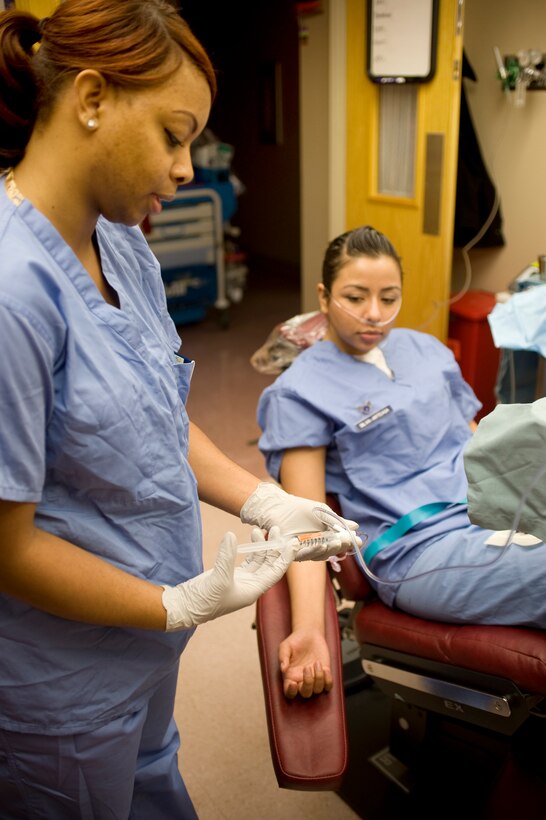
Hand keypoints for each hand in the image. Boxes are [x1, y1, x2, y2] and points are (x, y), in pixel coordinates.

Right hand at [162, 528, 296, 630]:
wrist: (186, 607)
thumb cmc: (205, 599)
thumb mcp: (218, 577)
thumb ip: (227, 555)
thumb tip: (230, 535)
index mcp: (254, 590)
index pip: (276, 571)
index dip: (285, 556)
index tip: (292, 542)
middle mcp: (252, 586)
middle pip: (269, 564)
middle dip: (274, 547)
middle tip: (276, 528)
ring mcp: (242, 580)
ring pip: (259, 561)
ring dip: (262, 546)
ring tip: (261, 529)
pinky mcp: (231, 576)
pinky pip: (248, 560)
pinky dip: (251, 549)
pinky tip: (251, 537)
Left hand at [240, 482, 358, 559]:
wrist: (279, 507)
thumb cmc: (300, 509)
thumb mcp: (322, 513)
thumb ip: (337, 521)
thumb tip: (355, 526)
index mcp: (323, 538)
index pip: (338, 544)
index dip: (347, 544)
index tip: (358, 541)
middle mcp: (315, 546)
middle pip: (330, 552)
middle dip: (339, 547)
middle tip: (346, 541)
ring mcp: (304, 550)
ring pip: (319, 555)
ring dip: (328, 550)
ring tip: (336, 542)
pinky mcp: (292, 553)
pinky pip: (304, 555)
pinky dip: (314, 550)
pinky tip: (322, 544)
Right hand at [279, 628, 332, 698]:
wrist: (309, 633)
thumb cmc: (295, 641)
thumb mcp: (285, 646)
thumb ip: (283, 657)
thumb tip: (283, 669)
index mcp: (291, 676)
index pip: (290, 692)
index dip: (291, 692)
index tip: (293, 684)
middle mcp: (302, 679)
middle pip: (305, 693)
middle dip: (308, 684)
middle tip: (306, 668)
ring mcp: (314, 677)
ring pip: (317, 690)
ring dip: (318, 678)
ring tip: (316, 663)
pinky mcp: (325, 672)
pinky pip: (328, 685)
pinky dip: (328, 680)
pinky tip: (325, 668)